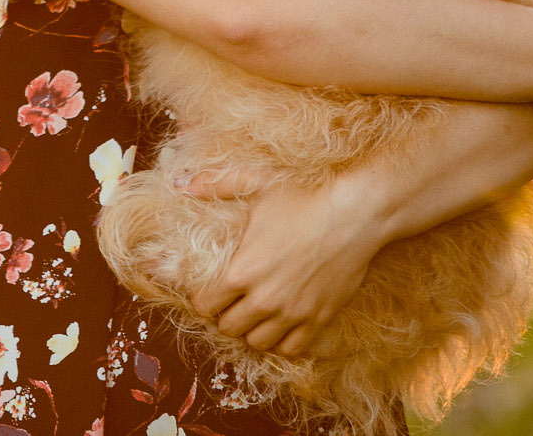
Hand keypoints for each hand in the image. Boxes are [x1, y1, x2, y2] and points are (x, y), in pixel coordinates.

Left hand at [179, 165, 388, 359]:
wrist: (353, 216)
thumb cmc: (302, 199)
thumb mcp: (254, 184)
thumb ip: (213, 185)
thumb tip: (179, 183)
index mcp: (241, 271)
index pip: (205, 305)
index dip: (203, 298)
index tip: (210, 290)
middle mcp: (264, 298)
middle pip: (228, 327)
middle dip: (225, 315)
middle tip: (232, 301)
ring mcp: (293, 312)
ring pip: (258, 342)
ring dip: (252, 330)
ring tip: (255, 313)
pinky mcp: (319, 319)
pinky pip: (293, 348)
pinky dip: (283, 341)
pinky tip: (282, 324)